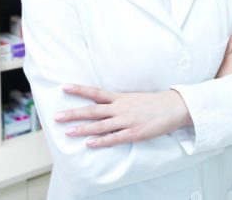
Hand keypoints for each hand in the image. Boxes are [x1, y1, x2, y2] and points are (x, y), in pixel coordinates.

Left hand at [54, 84, 191, 147]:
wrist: (174, 107)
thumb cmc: (153, 103)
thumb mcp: (133, 98)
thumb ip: (119, 102)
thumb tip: (103, 104)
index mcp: (120, 97)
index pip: (95, 92)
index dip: (80, 89)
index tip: (65, 87)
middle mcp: (120, 108)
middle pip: (93, 110)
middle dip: (74, 113)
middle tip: (57, 117)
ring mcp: (127, 121)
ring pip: (100, 125)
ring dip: (83, 129)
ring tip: (68, 132)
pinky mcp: (134, 133)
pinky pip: (114, 139)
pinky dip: (101, 142)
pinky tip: (89, 144)